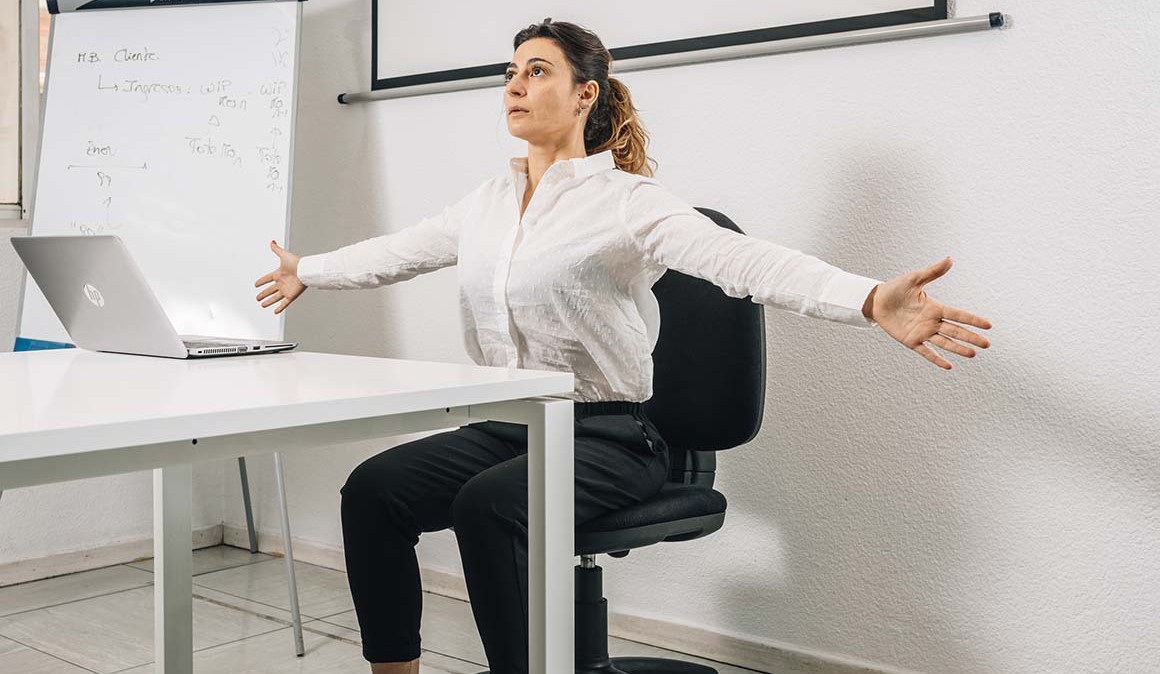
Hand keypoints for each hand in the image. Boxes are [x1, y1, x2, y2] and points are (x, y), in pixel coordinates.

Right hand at [254, 240, 305, 314]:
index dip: (261, 281)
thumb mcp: (284, 255)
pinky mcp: (291, 296)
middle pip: (270, 290)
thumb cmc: (297, 263)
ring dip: (269, 301)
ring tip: (262, 305)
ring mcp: (286, 290)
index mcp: (279, 274)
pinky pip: (284, 303)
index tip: (256, 284)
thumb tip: (272, 242)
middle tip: (257, 297)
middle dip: (263, 294)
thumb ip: (277, 250)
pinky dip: (280, 308)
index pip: (267, 278)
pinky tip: (275, 311)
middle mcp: (282, 283)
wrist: (306, 271)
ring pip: (275, 298)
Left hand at [869, 256, 991, 369]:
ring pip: (945, 342)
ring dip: (958, 348)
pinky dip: (936, 358)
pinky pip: (926, 352)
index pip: (958, 315)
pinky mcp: (911, 341)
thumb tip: (950, 259)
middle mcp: (932, 321)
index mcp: (935, 307)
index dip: (972, 320)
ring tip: (973, 354)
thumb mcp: (914, 279)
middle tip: (986, 344)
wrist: (876, 301)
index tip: (988, 325)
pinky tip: (948, 366)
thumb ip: (932, 272)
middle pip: (955, 331)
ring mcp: (922, 333)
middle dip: (971, 337)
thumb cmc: (895, 289)